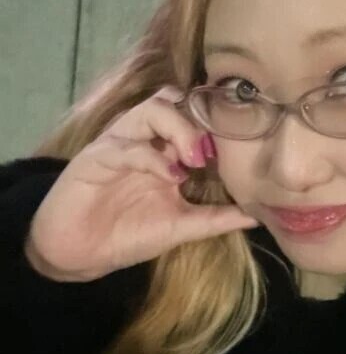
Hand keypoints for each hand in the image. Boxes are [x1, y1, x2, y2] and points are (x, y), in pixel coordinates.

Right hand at [25, 86, 257, 280]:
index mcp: (164, 148)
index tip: (236, 143)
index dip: (214, 121)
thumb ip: (216, 219)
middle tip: (208, 155)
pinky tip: (170, 177)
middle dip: (198, 120)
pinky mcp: (95, 158)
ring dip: (178, 128)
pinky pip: (126, 145)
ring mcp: (120, 144)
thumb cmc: (129, 233)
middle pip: (173, 100)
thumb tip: (257, 217)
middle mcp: (143, 139)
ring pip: (151, 109)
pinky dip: (151, 158)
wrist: (80, 253)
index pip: (191, 114)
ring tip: (192, 160)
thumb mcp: (181, 226)